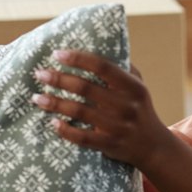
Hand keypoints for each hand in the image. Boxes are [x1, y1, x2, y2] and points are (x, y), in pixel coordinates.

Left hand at [31, 50, 170, 169]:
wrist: (154, 146)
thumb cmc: (139, 108)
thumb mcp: (138, 85)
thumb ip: (120, 68)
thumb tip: (94, 45)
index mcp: (132, 86)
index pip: (102, 67)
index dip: (78, 58)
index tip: (57, 54)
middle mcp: (126, 105)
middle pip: (85, 88)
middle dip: (59, 79)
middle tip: (40, 74)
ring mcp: (118, 126)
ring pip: (80, 112)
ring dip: (55, 104)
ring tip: (37, 98)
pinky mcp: (110, 145)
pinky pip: (83, 138)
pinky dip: (65, 130)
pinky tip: (52, 122)